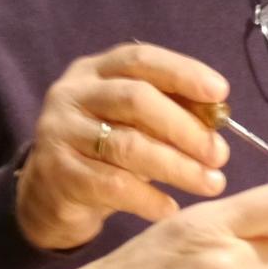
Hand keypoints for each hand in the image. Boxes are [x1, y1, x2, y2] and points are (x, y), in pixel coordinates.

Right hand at [15, 43, 231, 251]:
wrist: (47, 195)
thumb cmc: (103, 152)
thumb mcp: (132, 123)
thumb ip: (168, 112)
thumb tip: (218, 116)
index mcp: (94, 71)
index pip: (140, 60)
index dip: (182, 72)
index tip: (220, 92)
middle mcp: (71, 94)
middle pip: (135, 99)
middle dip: (185, 127)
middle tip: (220, 154)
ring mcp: (59, 132)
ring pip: (126, 145)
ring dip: (177, 166)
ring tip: (210, 183)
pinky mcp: (57, 173)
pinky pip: (111, 185)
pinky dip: (148, 198)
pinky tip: (170, 208)